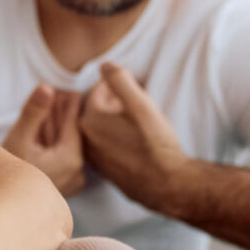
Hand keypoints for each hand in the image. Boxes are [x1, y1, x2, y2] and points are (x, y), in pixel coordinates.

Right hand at [1, 84, 85, 195]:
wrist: (0, 206)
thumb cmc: (6, 175)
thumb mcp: (19, 138)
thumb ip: (34, 112)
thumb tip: (46, 88)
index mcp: (71, 160)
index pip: (73, 124)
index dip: (70, 104)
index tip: (72, 89)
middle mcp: (77, 174)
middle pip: (70, 136)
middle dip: (61, 115)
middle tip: (59, 93)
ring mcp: (71, 184)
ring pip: (65, 147)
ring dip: (56, 129)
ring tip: (51, 107)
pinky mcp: (63, 189)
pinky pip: (62, 159)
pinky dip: (53, 144)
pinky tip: (43, 131)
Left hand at [80, 62, 187, 210]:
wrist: (166, 185)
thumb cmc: (156, 145)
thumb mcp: (142, 106)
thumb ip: (121, 81)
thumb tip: (105, 65)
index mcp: (89, 119)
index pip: (101, 88)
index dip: (122, 87)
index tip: (139, 95)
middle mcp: (84, 137)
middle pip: (99, 106)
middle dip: (118, 103)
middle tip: (140, 111)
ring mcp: (91, 154)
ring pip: (102, 124)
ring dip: (118, 120)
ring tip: (140, 127)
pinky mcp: (101, 166)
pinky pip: (106, 141)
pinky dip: (118, 136)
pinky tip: (136, 143)